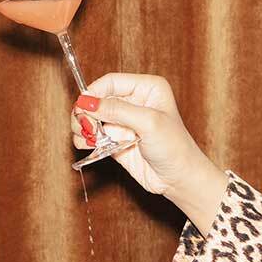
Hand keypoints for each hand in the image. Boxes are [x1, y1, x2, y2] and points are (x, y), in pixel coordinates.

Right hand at [70, 73, 228, 233]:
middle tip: (84, 126)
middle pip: (97, 98)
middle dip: (86, 112)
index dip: (94, 92)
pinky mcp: (115, 139)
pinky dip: (85, 139)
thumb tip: (87, 102)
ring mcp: (123, 121)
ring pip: (91, 117)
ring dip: (83, 126)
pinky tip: (87, 145)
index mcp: (146, 88)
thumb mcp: (148, 123)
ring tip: (86, 138)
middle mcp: (133, 101)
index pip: (111, 82)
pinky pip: (92, 134)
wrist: (178, 179)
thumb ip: (117, 110)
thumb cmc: (175, 147)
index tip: (82, 107)